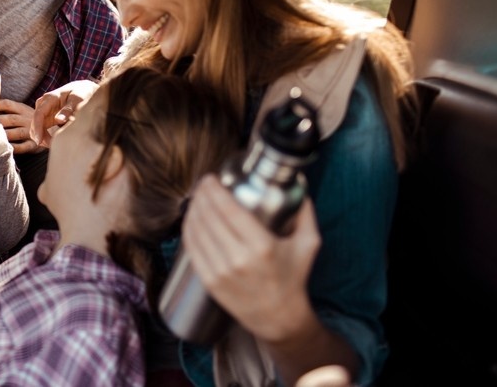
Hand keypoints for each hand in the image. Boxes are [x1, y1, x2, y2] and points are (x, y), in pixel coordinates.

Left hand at [0, 99, 44, 154]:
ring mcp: (31, 132)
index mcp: (23, 108)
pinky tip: (3, 148)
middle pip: (9, 119)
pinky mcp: (34, 144)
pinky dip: (13, 148)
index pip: (7, 104)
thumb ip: (10, 109)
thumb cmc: (32, 120)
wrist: (55, 130)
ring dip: (3, 135)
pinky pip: (22, 147)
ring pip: (15, 133)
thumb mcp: (24, 110)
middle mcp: (27, 119)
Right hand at [29, 79, 99, 146]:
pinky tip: (52, 141)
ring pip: (36, 127)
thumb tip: (58, 120)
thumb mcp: (77, 99)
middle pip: (35, 123)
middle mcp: (43, 104)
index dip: (37, 128)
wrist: (81, 89)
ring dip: (42, 138)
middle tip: (52, 145)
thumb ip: (68, 110)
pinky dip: (45, 136)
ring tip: (54, 144)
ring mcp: (43, 111)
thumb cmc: (80, 93)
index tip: (39, 141)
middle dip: (41, 136)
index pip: (39, 114)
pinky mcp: (46, 117)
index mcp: (50, 98)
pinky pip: (41, 129)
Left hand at [182, 175, 320, 342]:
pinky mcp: (209, 282)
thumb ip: (304, 212)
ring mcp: (221, 272)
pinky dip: (188, 230)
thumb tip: (297, 181)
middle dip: (201, 195)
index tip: (210, 179)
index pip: (227, 209)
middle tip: (203, 185)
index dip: (213, 190)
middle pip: (208, 217)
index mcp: (262, 246)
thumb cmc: (293, 278)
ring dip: (193, 209)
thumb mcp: (308, 244)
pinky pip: (191, 249)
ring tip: (197, 198)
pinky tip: (191, 219)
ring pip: (196, 231)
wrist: (279, 318)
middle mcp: (238, 259)